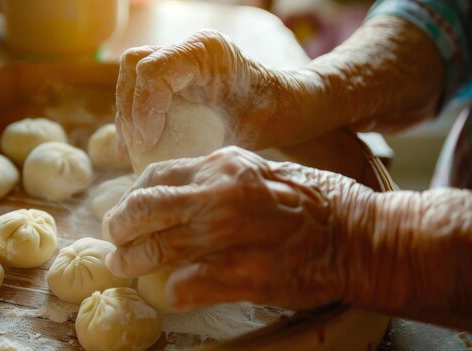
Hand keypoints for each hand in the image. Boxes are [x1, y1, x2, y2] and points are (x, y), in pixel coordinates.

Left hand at [103, 146, 375, 309]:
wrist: (357, 235)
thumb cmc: (313, 200)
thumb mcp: (259, 169)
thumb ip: (215, 179)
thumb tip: (175, 193)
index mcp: (222, 166)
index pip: (155, 177)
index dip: (131, 196)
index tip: (126, 211)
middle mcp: (218, 196)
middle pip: (145, 210)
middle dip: (120, 227)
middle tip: (113, 240)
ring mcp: (228, 236)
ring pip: (156, 248)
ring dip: (133, 261)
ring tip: (124, 266)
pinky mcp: (242, 275)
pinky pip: (185, 285)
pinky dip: (171, 290)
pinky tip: (169, 291)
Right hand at [115, 30, 329, 153]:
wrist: (278, 108)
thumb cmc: (265, 119)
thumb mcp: (235, 131)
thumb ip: (195, 141)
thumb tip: (152, 161)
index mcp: (206, 52)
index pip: (152, 70)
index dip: (142, 109)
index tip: (147, 144)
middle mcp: (187, 49)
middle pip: (133, 67)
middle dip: (129, 110)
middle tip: (137, 148)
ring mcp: (177, 58)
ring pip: (131, 77)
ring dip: (127, 114)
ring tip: (131, 151)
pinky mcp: (171, 75)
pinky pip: (139, 89)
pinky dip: (133, 117)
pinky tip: (132, 149)